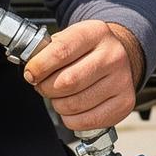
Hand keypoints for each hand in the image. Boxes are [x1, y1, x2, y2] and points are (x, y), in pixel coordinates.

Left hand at [23, 20, 144, 131]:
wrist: (119, 57)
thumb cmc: (88, 50)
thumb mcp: (69, 38)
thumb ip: (48, 51)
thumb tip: (31, 72)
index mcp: (96, 33)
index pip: (61, 51)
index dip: (39, 66)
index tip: (30, 73)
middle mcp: (113, 56)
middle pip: (67, 82)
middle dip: (46, 88)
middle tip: (43, 86)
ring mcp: (121, 81)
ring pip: (74, 105)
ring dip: (57, 104)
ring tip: (59, 96)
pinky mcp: (124, 104)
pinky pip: (85, 121)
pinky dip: (70, 119)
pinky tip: (72, 108)